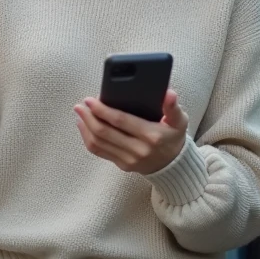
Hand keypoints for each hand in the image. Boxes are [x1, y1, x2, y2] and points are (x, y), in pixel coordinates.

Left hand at [74, 90, 188, 174]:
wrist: (175, 166)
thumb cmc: (174, 138)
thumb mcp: (179, 121)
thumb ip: (173, 107)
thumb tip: (169, 93)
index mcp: (151, 136)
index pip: (121, 121)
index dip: (103, 110)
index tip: (91, 100)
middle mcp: (138, 150)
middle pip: (105, 132)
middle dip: (89, 117)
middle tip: (81, 105)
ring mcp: (129, 160)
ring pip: (98, 143)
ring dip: (85, 127)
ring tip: (80, 113)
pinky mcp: (122, 165)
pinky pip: (99, 152)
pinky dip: (87, 139)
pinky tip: (84, 126)